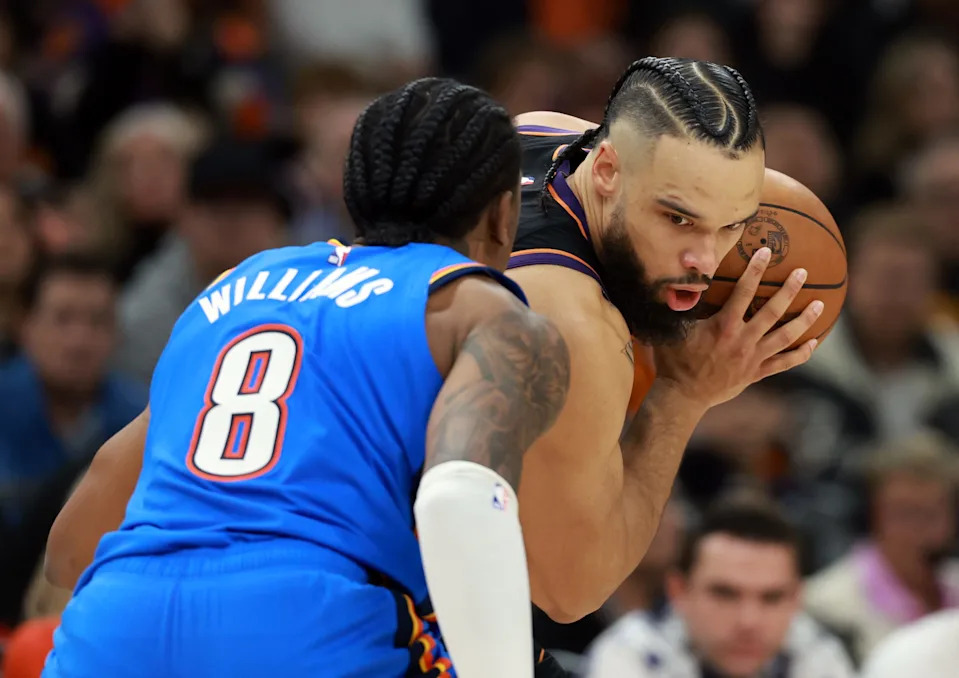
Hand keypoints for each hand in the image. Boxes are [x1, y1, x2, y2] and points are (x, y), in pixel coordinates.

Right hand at [654, 247, 822, 410]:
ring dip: (804, 319)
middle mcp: (743, 340)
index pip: (744, 291)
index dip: (756, 270)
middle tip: (803, 273)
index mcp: (724, 326)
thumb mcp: (674, 329)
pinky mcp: (756, 373)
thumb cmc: (674, 360)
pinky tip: (814, 342)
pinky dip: (801, 353)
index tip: (766, 252)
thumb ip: (681, 305)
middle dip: (789, 290)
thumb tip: (681, 279)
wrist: (681, 395)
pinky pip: (784, 363)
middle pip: (773, 311)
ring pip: (786, 337)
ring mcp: (752, 358)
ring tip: (820, 304)